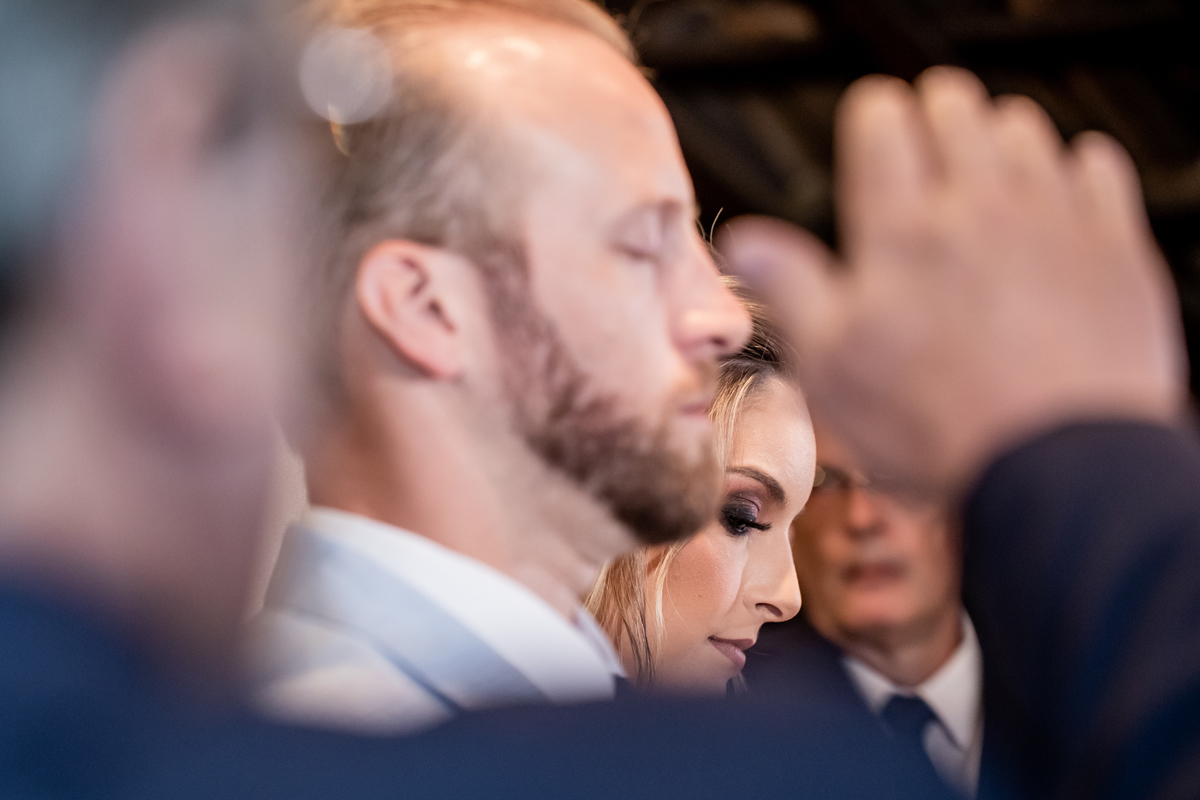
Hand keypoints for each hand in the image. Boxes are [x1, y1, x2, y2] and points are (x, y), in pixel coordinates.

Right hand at [719, 67, 1186, 496]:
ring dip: (998, 136)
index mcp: (900, 231)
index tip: (875, 129)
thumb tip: (743, 243)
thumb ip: (790, 290)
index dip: (872, 116)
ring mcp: (1052, 218)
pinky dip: (1071, 166)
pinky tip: (1054, 200)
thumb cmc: (937, 429)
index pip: (881, 120)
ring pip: (1022, 126)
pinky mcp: (1113, 244)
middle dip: (934, 111)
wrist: (1057, 470)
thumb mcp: (833, 369)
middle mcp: (976, 207)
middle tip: (928, 143)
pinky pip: (1095, 161)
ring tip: (986, 177)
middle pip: (954, 105)